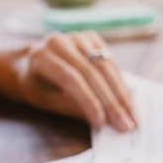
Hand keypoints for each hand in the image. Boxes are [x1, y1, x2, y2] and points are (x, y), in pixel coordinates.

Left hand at [13, 31, 137, 130]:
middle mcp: (60, 42)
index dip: (88, 101)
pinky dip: (121, 83)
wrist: (29, 64)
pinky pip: (111, 63)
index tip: (102, 123)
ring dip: (122, 94)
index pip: (70, 78)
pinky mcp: (92, 39)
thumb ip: (72, 108)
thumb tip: (104, 121)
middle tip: (126, 125)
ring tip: (133, 117)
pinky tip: (129, 101)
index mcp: (41, 56)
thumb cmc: (37, 87)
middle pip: (92, 72)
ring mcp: (77, 38)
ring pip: (106, 67)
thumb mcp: (46, 101)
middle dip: (111, 102)